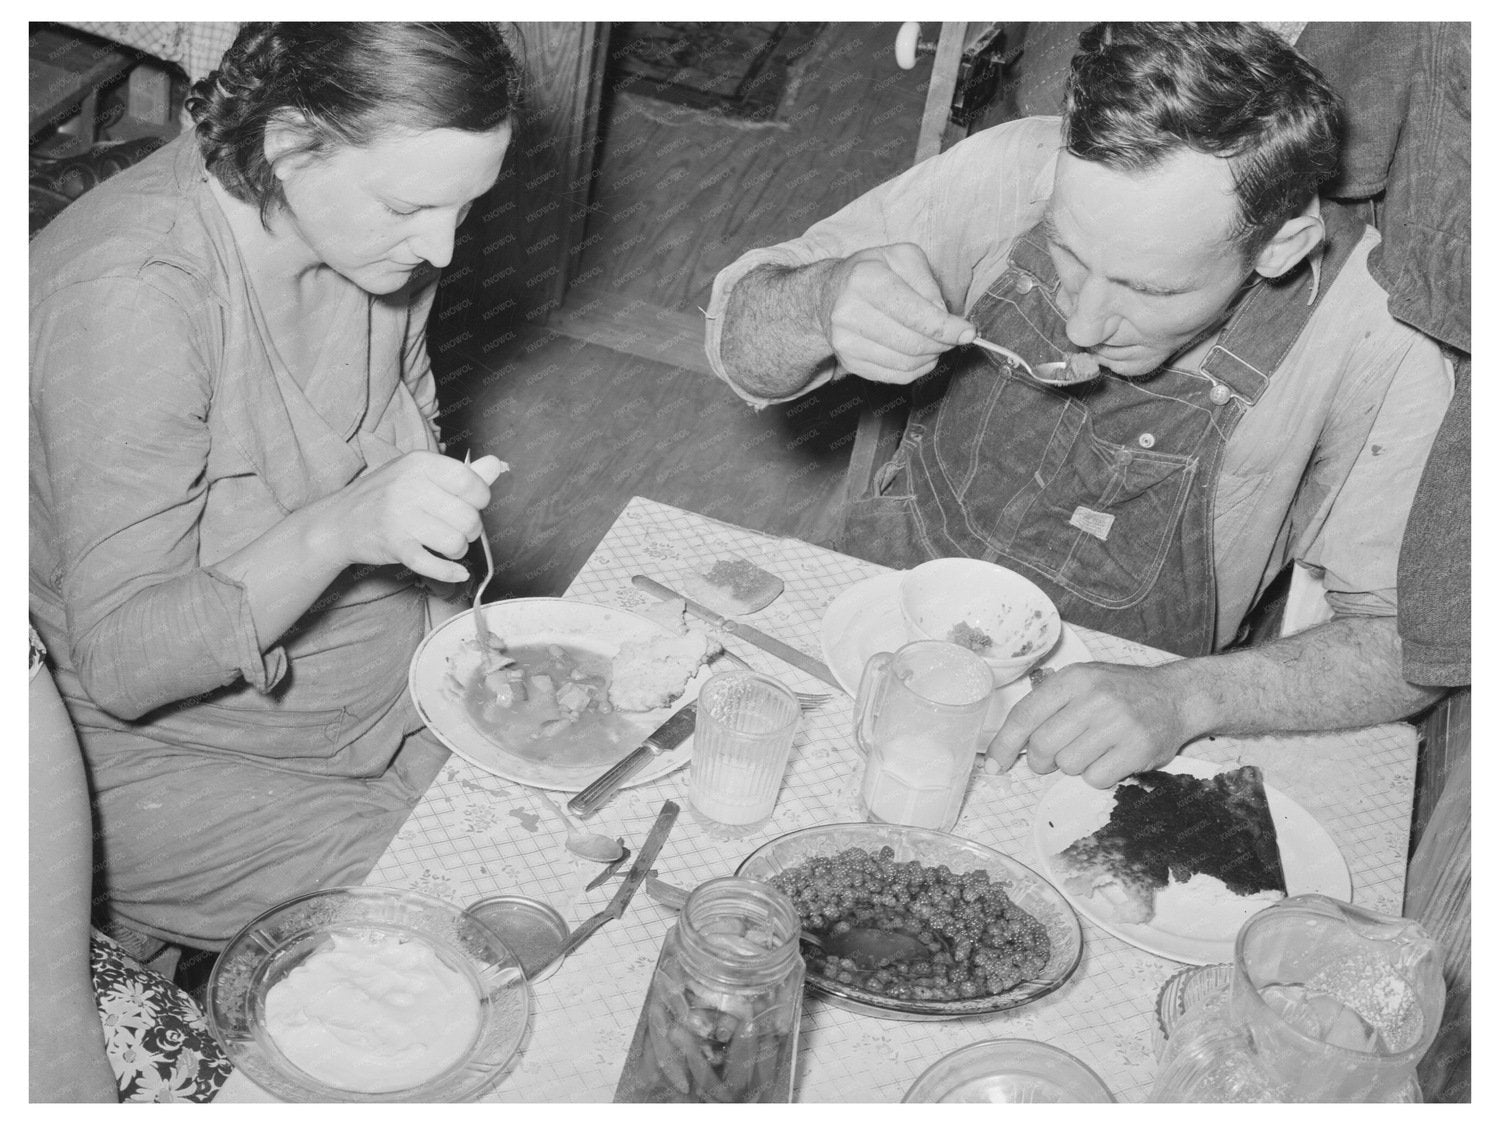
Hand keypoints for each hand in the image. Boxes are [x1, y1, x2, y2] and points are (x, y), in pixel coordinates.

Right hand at [320, 451, 504, 582]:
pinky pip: (434, 565)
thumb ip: (462, 473)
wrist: (339, 520)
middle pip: (468, 518)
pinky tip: (457, 572)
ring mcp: (400, 517)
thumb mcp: (420, 474)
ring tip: (446, 544)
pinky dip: (450, 572)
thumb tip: (498, 465)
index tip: (471, 503)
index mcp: (420, 463)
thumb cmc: (387, 495)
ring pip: (456, 543)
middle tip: (456, 528)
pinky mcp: (395, 546)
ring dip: (458, 549)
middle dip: (470, 529)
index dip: (481, 499)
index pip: (471, 483)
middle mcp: (410, 487)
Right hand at [818, 243, 975, 382]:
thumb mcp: (903, 259)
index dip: (946, 328)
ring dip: (931, 356)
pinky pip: (895, 376)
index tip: (968, 332)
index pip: (914, 314)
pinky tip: (920, 353)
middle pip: (912, 343)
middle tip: (954, 336)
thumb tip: (945, 319)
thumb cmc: (872, 272)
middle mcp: (849, 312)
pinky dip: (917, 368)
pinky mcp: (849, 362)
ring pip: (906, 363)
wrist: (828, 294)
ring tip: (936, 342)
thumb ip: (928, 285)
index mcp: (865, 279)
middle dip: (942, 343)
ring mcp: (846, 341)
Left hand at [986, 662, 1190, 787]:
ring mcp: (1119, 724)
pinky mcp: (1138, 749)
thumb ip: (1049, 704)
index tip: (995, 763)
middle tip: (1052, 758)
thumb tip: (1009, 741)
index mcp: (1075, 679)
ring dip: (1073, 766)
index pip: (1026, 715)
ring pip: (1068, 765)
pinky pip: (1096, 778)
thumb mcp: (1084, 681)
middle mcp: (1095, 698)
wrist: (1176, 697)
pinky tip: (1110, 758)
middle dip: (1040, 760)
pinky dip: (1097, 776)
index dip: (1005, 743)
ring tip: (1092, 749)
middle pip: (1042, 746)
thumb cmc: (1121, 692)